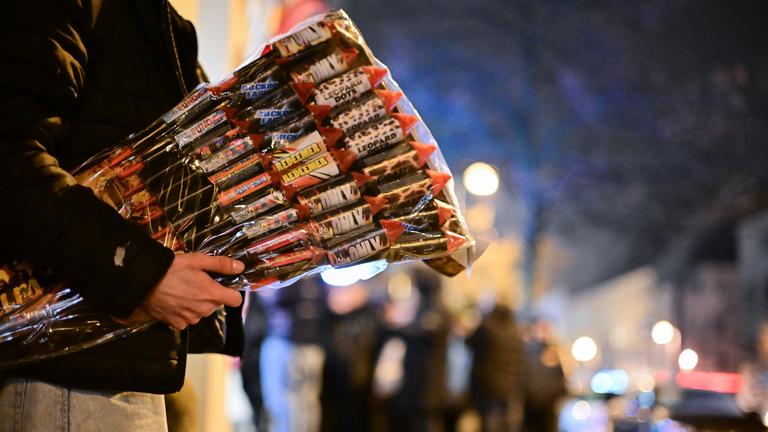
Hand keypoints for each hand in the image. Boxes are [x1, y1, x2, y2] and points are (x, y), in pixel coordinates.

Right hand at [127, 253, 243, 329]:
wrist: (144, 282)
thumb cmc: (173, 268)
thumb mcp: (198, 260)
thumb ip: (221, 264)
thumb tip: (240, 267)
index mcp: (212, 294)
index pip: (236, 300)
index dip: (231, 292)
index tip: (223, 285)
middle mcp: (204, 310)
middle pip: (216, 304)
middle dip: (211, 295)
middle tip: (197, 282)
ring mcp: (191, 319)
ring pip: (202, 311)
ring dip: (197, 303)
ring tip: (183, 290)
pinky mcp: (178, 325)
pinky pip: (188, 319)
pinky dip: (184, 311)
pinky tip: (175, 300)